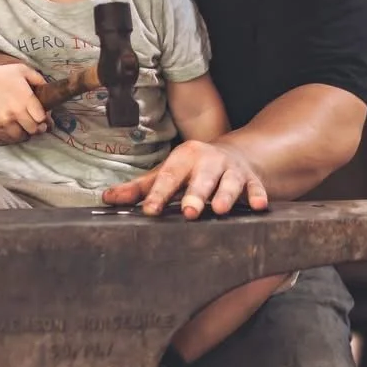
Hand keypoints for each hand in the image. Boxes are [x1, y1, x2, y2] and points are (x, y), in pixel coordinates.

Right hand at [0, 63, 49, 136]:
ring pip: (22, 136)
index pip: (42, 118)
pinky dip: (12, 136)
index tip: (44, 118)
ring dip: (25, 134)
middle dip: (37, 128)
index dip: (45, 120)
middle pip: (34, 129)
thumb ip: (38, 78)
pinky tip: (13, 130)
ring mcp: (6, 120)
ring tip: (24, 128)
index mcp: (26, 98)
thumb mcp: (22, 70)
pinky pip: (8, 138)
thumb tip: (47, 88)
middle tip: (37, 125)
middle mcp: (18, 111)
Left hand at [101, 141, 267, 218]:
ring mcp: (232, 170)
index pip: (169, 177)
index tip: (150, 210)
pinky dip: (259, 195)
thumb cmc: (191, 170)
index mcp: (184, 157)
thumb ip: (140, 188)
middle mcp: (209, 160)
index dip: (159, 194)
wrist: (231, 155)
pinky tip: (259, 206)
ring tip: (221, 210)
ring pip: (230, 183)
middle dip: (196, 194)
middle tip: (190, 211)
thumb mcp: (166, 174)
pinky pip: (256, 188)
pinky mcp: (252, 179)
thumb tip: (107, 198)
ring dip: (226, 195)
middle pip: (201, 178)